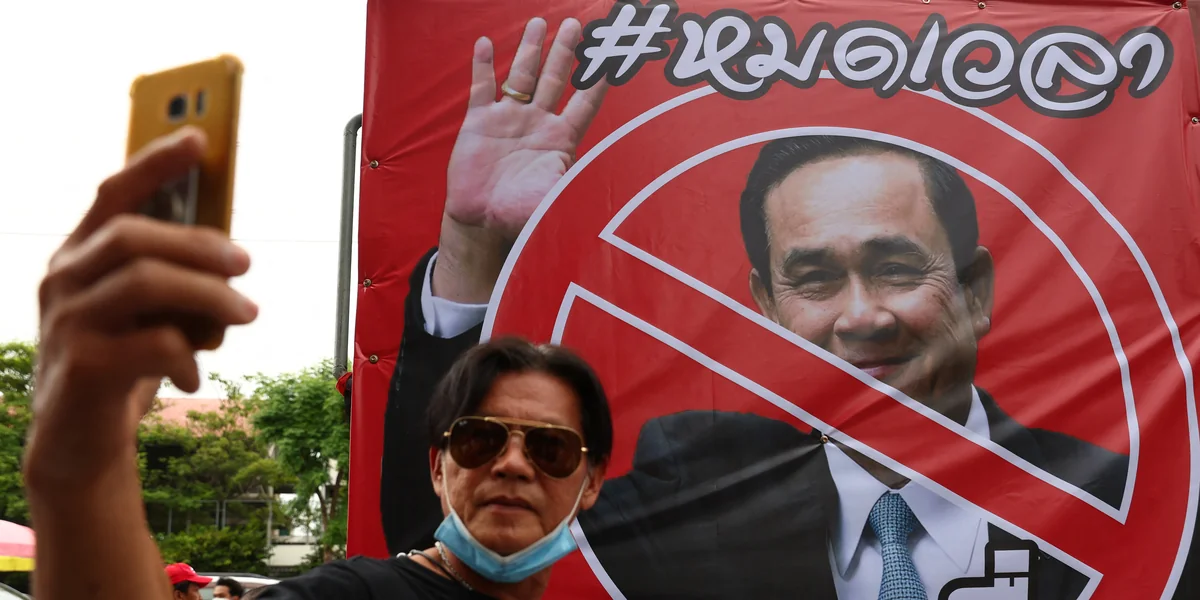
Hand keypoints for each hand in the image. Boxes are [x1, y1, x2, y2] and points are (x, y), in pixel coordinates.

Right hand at [24, 128, 257, 491]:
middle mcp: (63, 281)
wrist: (79, 445)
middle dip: (200, 245)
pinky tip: (193, 374)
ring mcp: (66, 323)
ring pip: (144, 282)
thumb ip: (173, 279)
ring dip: (209, 296)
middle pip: (134, 236)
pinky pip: (152, 344)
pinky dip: (188, 356)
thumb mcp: (149, 313)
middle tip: (246, 265)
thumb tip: (233, 257)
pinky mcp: (81, 368)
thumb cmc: (123, 364)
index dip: (155, 163)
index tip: (199, 139)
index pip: (114, 193)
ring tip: (245, 314)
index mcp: (80, 256)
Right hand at [445, 17, 606, 240]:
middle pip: (555, 78)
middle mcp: (536, 122)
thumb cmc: (520, 215)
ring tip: (538, 23)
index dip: (598, 81)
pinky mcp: (479, 122)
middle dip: (564, 51)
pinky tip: (485, 44)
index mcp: (560, 138)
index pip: (585, 103)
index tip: (612, 57)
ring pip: (521, 75)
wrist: (481, 220)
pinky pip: (482, 88)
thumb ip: (572, 187)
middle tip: (575, 24)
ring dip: (529, 49)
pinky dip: (482, 66)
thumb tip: (602, 196)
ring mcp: (508, 118)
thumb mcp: (553, 200)